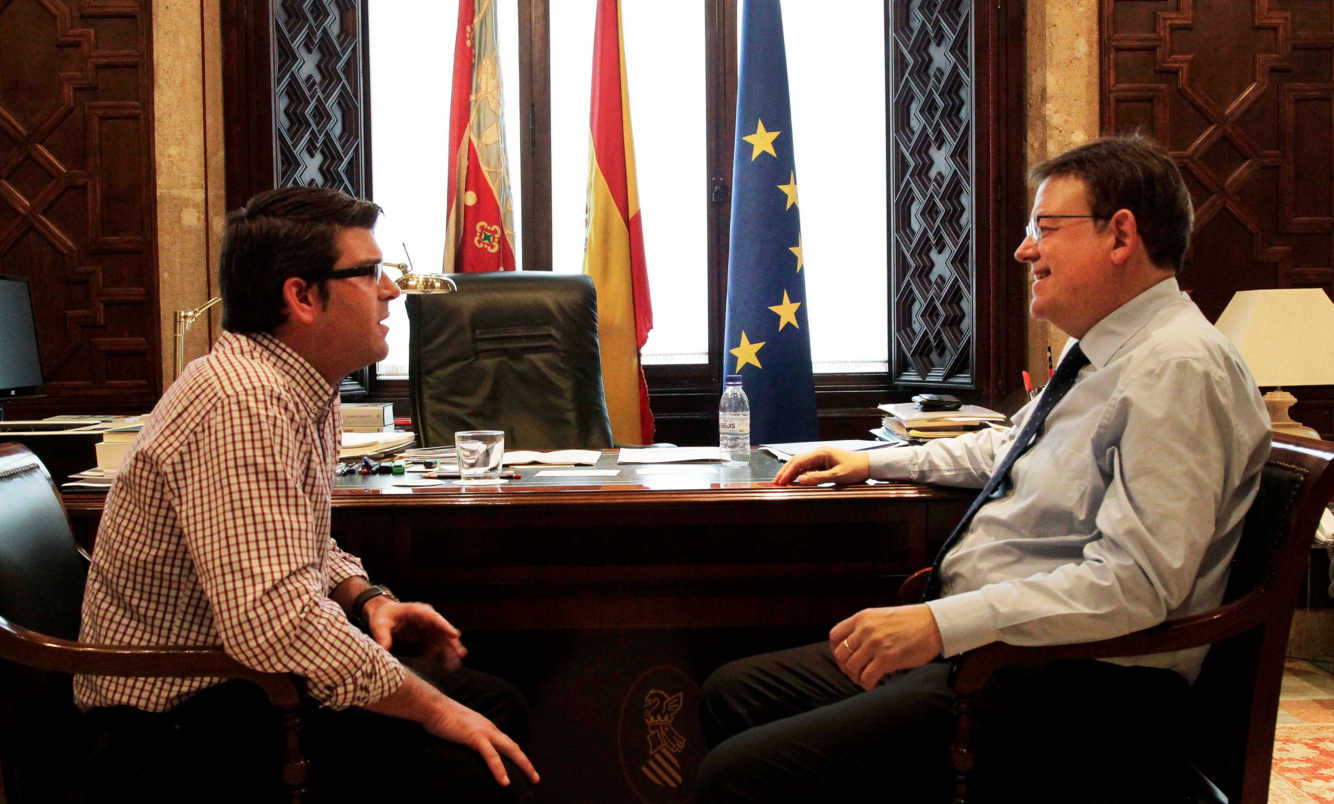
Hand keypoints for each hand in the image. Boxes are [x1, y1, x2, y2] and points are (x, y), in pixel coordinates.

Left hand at [364, 598, 467, 670]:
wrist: (382, 613)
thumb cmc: (382, 616)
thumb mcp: (379, 625)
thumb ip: (382, 636)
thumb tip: (384, 649)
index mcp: (417, 611)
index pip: (434, 618)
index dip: (445, 626)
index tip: (455, 635)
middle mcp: (426, 618)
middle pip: (442, 629)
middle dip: (451, 642)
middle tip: (461, 654)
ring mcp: (427, 626)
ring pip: (442, 639)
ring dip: (448, 651)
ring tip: (455, 665)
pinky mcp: (425, 634)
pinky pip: (435, 645)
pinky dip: (438, 655)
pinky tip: (442, 665)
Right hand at [366, 673, 539, 787]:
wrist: (432, 706)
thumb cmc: (439, 716)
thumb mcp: (457, 727)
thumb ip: (464, 734)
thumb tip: (463, 741)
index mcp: (485, 725)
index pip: (505, 742)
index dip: (515, 755)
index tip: (523, 766)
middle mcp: (489, 727)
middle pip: (513, 747)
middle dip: (526, 762)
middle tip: (535, 777)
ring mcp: (483, 731)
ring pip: (510, 750)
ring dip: (523, 765)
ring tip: (532, 779)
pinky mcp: (475, 737)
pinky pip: (491, 756)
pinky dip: (500, 769)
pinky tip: (505, 782)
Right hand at [773, 447, 870, 485]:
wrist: (868, 465)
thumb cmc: (856, 468)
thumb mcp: (837, 475)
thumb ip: (818, 478)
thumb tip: (801, 480)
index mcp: (821, 453)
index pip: (798, 461)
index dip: (787, 472)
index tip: (780, 481)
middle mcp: (819, 453)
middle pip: (797, 461)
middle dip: (785, 472)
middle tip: (776, 483)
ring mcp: (820, 457)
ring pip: (801, 464)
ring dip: (791, 473)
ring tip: (782, 483)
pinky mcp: (823, 463)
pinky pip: (808, 467)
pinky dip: (800, 474)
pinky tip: (795, 481)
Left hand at [829, 605, 942, 689]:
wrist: (935, 624)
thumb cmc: (911, 622)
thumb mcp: (882, 616)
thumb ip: (866, 627)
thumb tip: (853, 646)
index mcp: (862, 617)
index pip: (835, 636)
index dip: (836, 650)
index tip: (845, 658)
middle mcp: (866, 629)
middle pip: (840, 654)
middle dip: (846, 666)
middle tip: (856, 672)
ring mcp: (876, 643)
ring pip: (851, 667)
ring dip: (856, 677)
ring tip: (865, 679)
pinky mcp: (887, 658)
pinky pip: (867, 677)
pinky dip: (867, 684)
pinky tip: (872, 684)